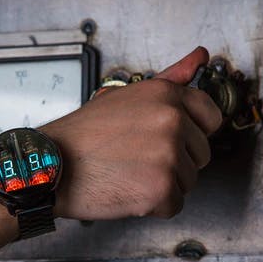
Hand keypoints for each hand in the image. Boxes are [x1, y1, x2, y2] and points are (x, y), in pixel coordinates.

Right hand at [42, 47, 221, 219]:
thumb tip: (199, 55)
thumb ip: (170, 77)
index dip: (189, 133)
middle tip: (135, 157)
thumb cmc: (83, 134)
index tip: (165, 138)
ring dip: (163, 183)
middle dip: (174, 160)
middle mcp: (172, 122)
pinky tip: (127, 189)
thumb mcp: (125, 94)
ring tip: (128, 172)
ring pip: (188, 180)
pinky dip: (153, 205)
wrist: (51, 165)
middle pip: (201, 154)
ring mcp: (169, 156)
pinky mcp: (162, 190)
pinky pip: (174, 204)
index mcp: (166, 95)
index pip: (211, 117)